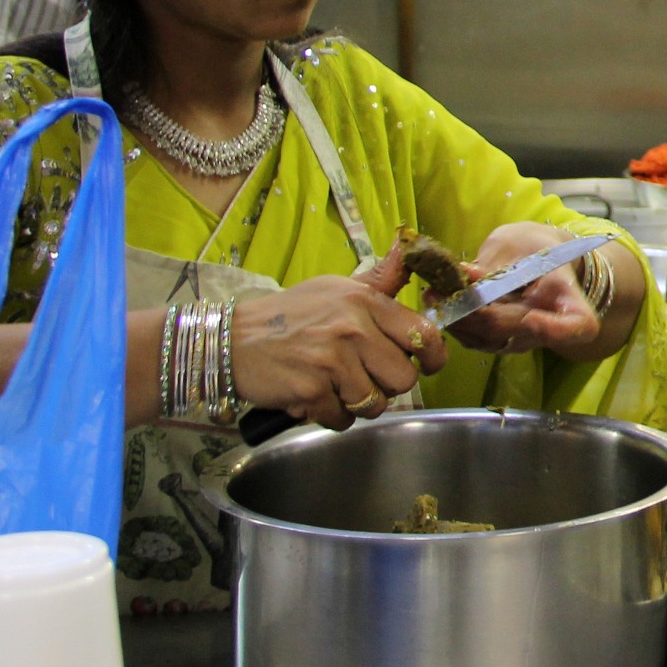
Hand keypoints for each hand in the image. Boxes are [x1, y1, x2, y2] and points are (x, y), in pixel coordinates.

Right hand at [229, 272, 443, 430]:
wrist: (233, 339)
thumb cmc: (290, 315)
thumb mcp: (337, 288)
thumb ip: (379, 281)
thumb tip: (409, 248)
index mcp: (365, 302)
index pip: (423, 335)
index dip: (433, 357)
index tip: (427, 366)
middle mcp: (353, 328)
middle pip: (404, 378)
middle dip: (388, 386)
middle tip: (365, 378)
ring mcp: (332, 361)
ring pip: (375, 403)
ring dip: (358, 403)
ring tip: (336, 387)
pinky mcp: (311, 390)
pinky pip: (342, 419)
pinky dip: (331, 416)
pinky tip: (315, 398)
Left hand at [440, 222, 601, 356]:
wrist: (533, 261)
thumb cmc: (535, 247)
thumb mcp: (523, 244)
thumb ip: (497, 262)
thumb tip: (464, 274)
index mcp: (571, 305)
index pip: (575, 328)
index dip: (554, 329)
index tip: (531, 318)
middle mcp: (548, 331)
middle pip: (513, 329)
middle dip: (477, 312)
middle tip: (446, 291)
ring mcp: (521, 341)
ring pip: (486, 338)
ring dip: (457, 318)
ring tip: (433, 293)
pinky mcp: (497, 343)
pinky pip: (473, 338)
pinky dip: (453, 321)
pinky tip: (437, 301)